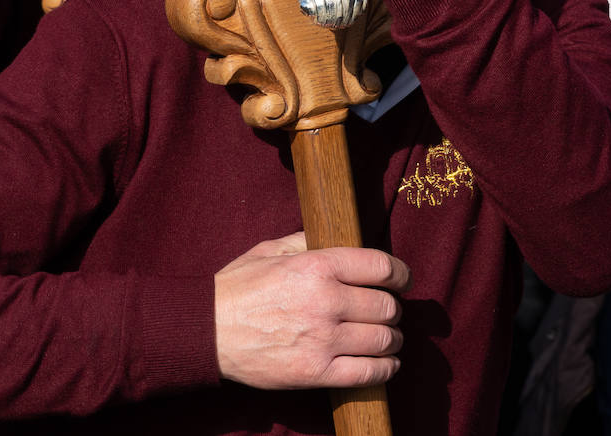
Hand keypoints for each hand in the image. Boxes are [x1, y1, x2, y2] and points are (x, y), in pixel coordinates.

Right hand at [215, 231, 411, 389]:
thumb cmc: (237, 289)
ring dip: (392, 339)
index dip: (401, 274)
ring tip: (389, 338)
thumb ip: (307, 241)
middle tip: (388, 312)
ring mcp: (323, 339)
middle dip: (393, 309)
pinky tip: (386, 364)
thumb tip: (338, 238)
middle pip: (387, 306)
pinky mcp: (317, 372)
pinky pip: (369, 373)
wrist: (207, 332)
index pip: (382, 267)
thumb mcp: (269, 250)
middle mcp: (326, 300)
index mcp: (317, 265)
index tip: (403, 280)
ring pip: (384, 340)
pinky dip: (386, 369)